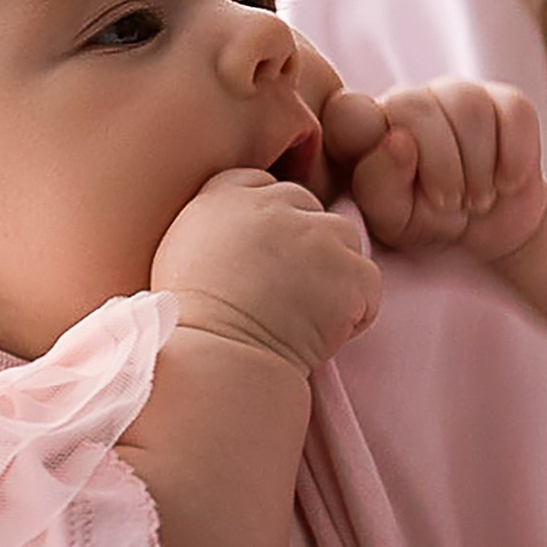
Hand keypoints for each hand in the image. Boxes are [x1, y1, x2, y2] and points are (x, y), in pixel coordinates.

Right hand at [151, 168, 382, 375]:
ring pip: (345, 239)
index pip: (265, 187)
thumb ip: (214, 230)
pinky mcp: (348, 270)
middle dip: (306, 246)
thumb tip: (242, 238)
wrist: (217, 359)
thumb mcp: (178, 256)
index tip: (266, 260)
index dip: (273, 222)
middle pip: (309, 209)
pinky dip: (356, 312)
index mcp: (223, 198)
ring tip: (306, 316)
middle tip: (287, 295)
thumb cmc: (189, 325)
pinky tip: (324, 335)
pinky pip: (369, 284)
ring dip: (335, 273)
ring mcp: (315, 235)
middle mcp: (272, 206)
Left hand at [323, 78, 546, 265]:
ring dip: (478, 167)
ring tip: (477, 201)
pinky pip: (515, 112)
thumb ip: (379, 184)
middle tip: (450, 206)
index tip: (402, 188)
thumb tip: (398, 140)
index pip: (349, 112)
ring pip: (469, 106)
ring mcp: (455, 94)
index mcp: (362, 127)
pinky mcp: (505, 101)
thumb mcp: (393, 220)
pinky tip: (507, 183)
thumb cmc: (425, 222)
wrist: (486, 231)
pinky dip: (515, 157)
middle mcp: (405, 101)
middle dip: (440, 167)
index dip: (372, 144)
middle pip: (415, 106)